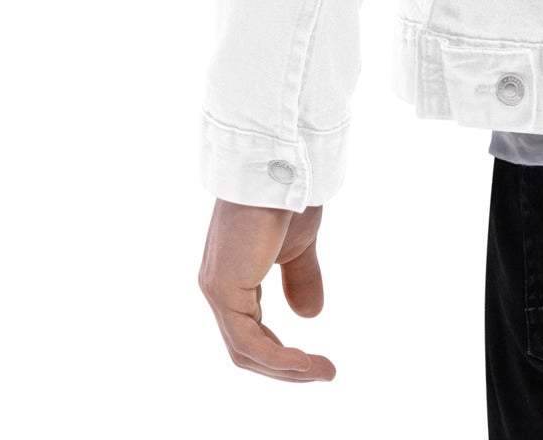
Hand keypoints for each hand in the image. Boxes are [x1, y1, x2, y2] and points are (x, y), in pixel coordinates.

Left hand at [198, 197, 335, 381]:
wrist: (280, 169)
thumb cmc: (287, 196)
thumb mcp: (300, 246)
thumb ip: (301, 279)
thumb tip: (310, 316)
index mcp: (234, 276)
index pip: (253, 331)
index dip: (283, 353)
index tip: (317, 361)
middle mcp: (219, 287)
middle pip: (248, 348)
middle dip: (288, 368)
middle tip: (325, 373)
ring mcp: (217, 290)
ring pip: (247, 351)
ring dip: (288, 369)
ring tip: (324, 372)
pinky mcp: (223, 290)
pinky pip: (248, 341)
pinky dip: (278, 358)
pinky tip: (305, 363)